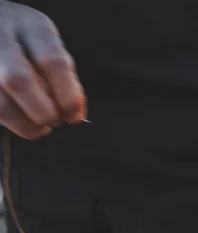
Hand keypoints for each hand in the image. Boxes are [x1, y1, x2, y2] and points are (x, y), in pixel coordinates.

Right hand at [0, 1, 85, 139]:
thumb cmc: (28, 43)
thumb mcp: (50, 48)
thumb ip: (66, 78)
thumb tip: (75, 113)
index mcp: (33, 26)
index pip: (53, 63)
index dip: (68, 97)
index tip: (75, 117)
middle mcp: (2, 36)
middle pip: (19, 80)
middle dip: (44, 112)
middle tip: (56, 121)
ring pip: (0, 101)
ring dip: (27, 124)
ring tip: (41, 126)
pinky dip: (13, 122)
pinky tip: (24, 121)